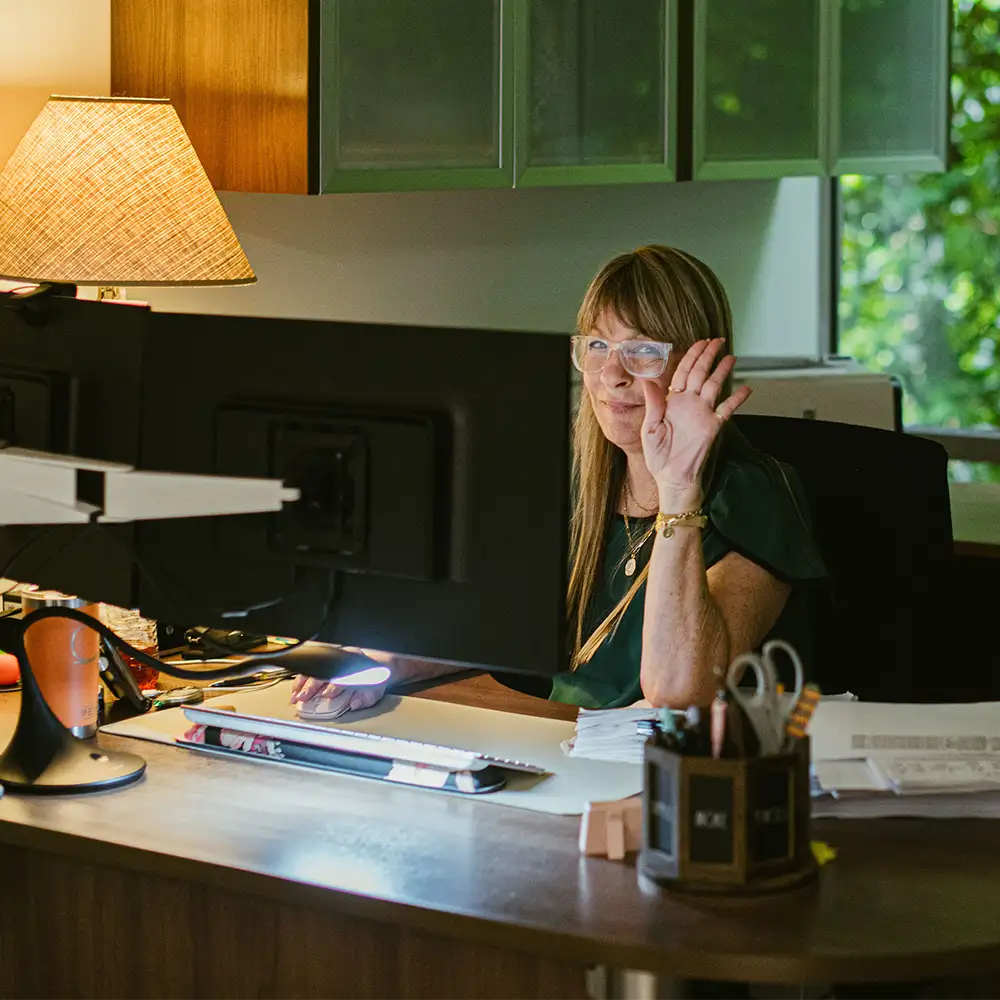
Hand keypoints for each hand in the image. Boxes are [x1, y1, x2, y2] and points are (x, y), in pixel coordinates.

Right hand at [289, 646, 391, 712]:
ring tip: (295, 697)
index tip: (327, 695)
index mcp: (357, 664)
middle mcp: (343, 659)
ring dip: (303, 683)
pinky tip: (296, 691)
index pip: (343, 674)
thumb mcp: (375, 692)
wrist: (375, 667)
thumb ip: (366, 699)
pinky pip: (310, 669)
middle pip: (324, 671)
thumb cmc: (373, 681)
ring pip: (314, 669)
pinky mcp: (325, 663)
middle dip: (312, 685)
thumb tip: (354, 704)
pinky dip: (301, 681)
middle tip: (304, 697)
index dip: (335, 685)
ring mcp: (333, 659)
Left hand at [640, 339, 750, 496]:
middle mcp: (688, 404)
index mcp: (671, 402)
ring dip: (722, 371)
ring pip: (714, 386)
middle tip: (718, 341)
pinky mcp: (713, 426)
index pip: (682, 372)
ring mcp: (702, 413)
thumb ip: (652, 405)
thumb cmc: (658, 456)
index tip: (699, 343)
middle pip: (700, 373)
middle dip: (708, 356)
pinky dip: (737, 399)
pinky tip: (746, 388)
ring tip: (731, 357)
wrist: (672, 477)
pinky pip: (727, 409)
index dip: (691, 356)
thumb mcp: (649, 429)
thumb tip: (648, 381)